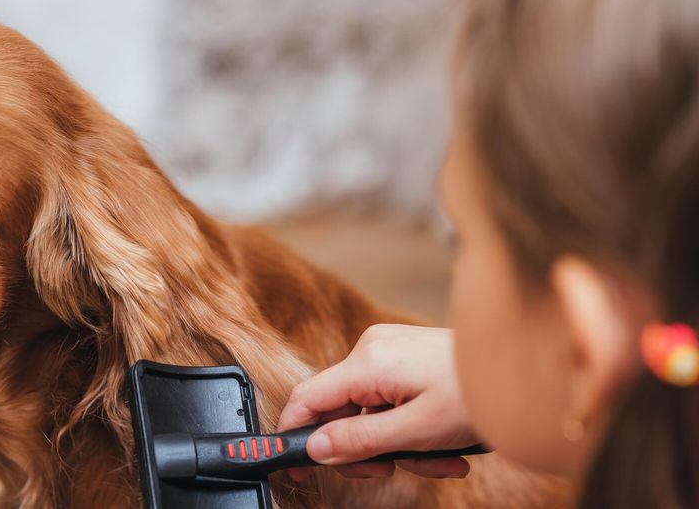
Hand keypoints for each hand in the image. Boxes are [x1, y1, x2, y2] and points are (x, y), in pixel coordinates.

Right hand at [278, 324, 478, 479]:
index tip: (296, 468)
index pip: (308, 399)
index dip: (295, 434)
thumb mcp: (417, 431)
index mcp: (368, 363)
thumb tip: (316, 448)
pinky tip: (441, 444)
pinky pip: (388, 401)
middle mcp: (371, 350)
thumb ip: (361, 441)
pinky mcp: (403, 358)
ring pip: (368, 412)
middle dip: (366, 449)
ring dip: (396, 444)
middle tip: (391, 471)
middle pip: (340, 411)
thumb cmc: (477, 397)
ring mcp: (388, 351)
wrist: (524, 372)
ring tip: (439, 460)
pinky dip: (407, 427)